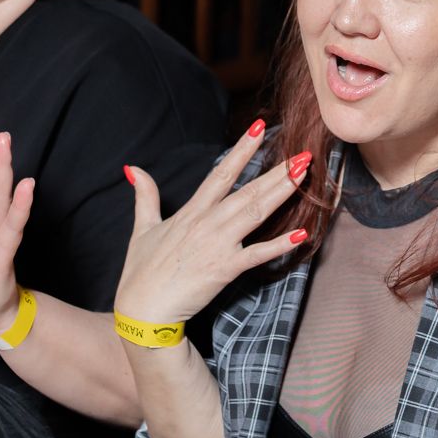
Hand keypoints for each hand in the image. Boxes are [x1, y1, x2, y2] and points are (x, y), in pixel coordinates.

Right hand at [116, 121, 310, 329]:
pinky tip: (301, 234)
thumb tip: (134, 168)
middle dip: (276, 171)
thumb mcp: (141, 228)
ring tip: (303, 175)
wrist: (143, 309)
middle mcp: (207, 223)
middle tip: (302, 153)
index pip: (221, 173)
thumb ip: (145, 196)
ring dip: (282, 193)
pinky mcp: (224, 269)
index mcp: (191, 212)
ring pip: (255, 212)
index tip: (260, 128)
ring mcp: (218, 245)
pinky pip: (257, 254)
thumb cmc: (141, 272)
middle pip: (248, 190)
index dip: (242, 149)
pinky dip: (279, 245)